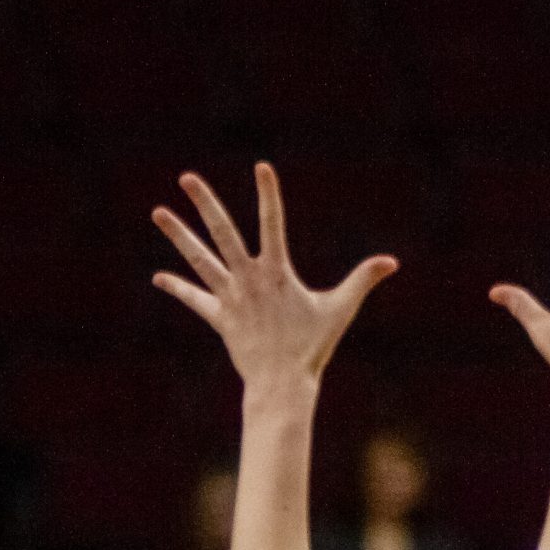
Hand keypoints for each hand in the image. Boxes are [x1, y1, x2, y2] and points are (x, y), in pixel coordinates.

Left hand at [152, 163, 394, 390]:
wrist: (282, 382)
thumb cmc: (314, 345)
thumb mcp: (341, 309)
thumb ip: (363, 280)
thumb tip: (392, 262)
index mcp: (277, 272)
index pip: (273, 223)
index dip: (268, 194)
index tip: (262, 167)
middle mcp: (249, 279)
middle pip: (222, 233)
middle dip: (205, 203)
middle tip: (187, 177)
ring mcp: (230, 297)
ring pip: (199, 259)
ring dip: (178, 234)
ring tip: (157, 212)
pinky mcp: (219, 317)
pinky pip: (195, 299)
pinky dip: (177, 287)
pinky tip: (158, 277)